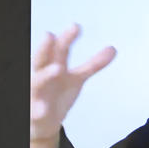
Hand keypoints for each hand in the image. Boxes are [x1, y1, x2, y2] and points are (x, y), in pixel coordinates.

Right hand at [29, 24, 115, 147]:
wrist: (42, 121)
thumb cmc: (56, 94)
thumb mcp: (76, 78)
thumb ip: (92, 64)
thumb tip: (113, 48)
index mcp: (53, 65)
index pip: (60, 48)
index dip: (67, 38)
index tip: (76, 26)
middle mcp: (42, 75)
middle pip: (43, 58)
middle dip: (45, 47)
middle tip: (49, 35)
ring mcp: (37, 92)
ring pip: (37, 81)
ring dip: (46, 74)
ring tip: (57, 69)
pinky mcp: (35, 111)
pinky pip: (35, 110)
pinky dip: (38, 109)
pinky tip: (42, 109)